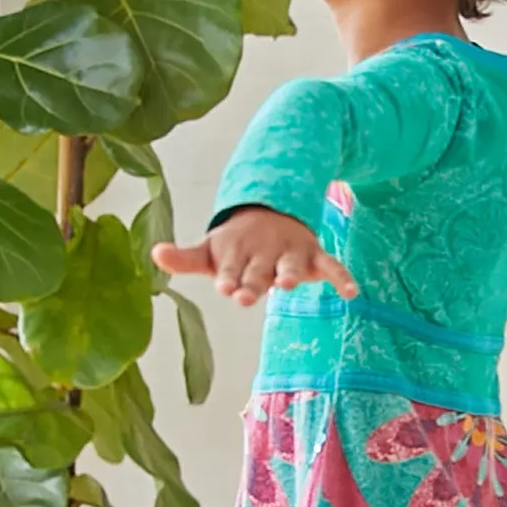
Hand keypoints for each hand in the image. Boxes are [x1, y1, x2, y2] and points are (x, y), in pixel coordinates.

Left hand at [153, 207, 355, 308]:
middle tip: (246, 296)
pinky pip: (331, 266)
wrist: (271, 210)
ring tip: (289, 284)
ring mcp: (290, 252)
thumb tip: (154, 253)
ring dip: (290, 274)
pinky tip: (352, 293)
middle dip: (254, 282)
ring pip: (292, 266)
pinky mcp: (314, 255)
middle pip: (259, 272)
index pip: (231, 269)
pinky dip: (342, 277)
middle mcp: (263, 252)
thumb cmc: (236, 244)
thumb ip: (185, 258)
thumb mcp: (210, 251)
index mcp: (237, 252)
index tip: (225, 286)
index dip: (229, 277)